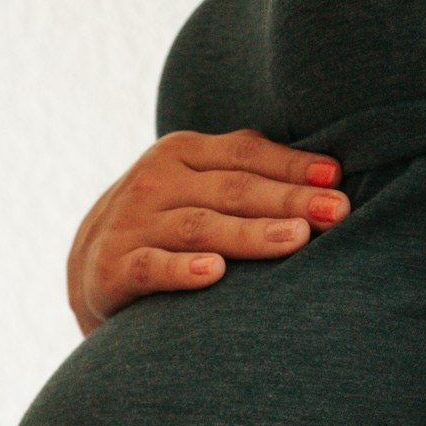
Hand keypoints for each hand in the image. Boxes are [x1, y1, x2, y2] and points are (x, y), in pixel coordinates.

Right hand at [67, 128, 348, 333]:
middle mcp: (155, 180)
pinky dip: (183, 271)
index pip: (245, 154)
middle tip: (336, 212)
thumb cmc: (164, 225)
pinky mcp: (112, 269)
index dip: (293, 166)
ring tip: (296, 240)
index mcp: (182, 152)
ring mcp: (132, 224)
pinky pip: (152, 268)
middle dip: (288, 201)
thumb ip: (245, 175)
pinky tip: (217, 273)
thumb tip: (330, 175)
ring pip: (200, 227)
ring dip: (249, 234)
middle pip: (232, 190)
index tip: (337, 179)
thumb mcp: (195, 187)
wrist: (87, 268)